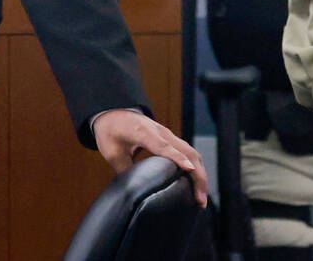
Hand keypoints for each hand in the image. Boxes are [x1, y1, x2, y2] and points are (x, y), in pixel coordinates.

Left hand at [93, 109, 207, 205]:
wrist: (112, 113)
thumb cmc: (110, 132)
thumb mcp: (111, 152)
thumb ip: (125, 169)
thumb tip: (134, 192)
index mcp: (142, 132)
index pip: (163, 146)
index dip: (177, 157)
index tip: (190, 169)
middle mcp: (159, 131)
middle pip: (186, 150)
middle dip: (197, 175)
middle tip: (200, 200)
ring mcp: (167, 133)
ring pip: (191, 152)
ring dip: (200, 174)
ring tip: (202, 197)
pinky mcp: (170, 138)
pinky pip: (188, 152)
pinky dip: (196, 167)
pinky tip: (197, 184)